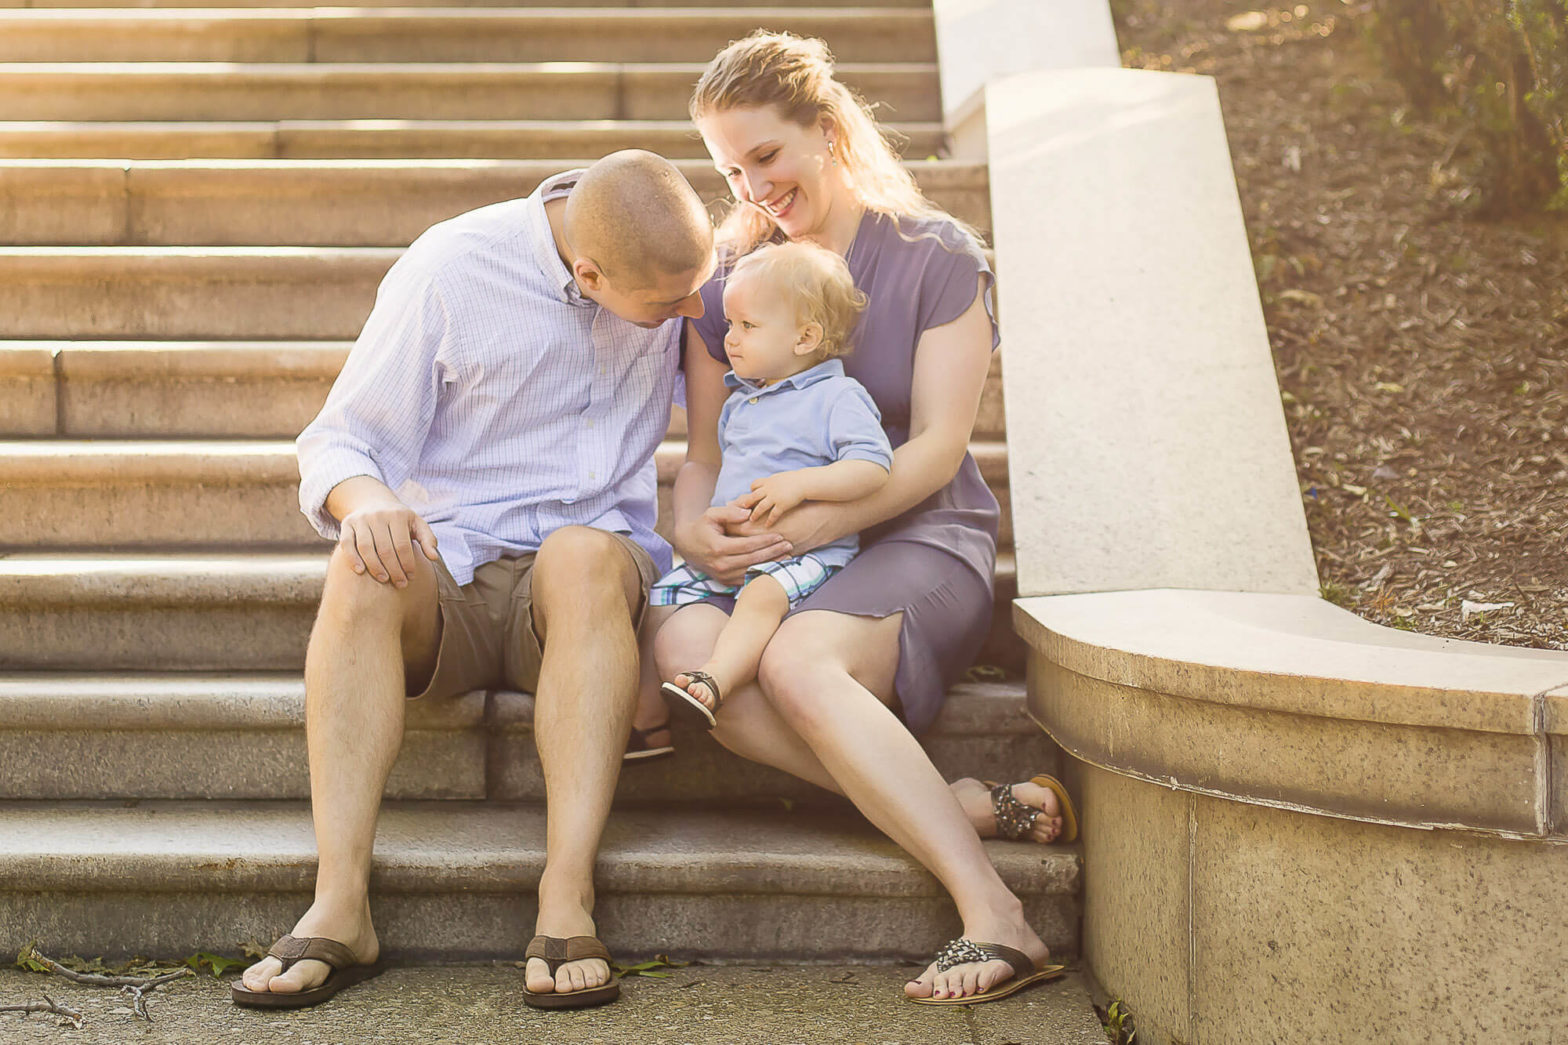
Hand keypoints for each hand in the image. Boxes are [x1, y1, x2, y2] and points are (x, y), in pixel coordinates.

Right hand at [339, 499, 438, 587]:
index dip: (407, 564)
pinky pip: (347, 543)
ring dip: (375, 567)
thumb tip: (434, 557)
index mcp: (398, 515)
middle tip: (400, 584)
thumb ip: (428, 539)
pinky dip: (352, 558)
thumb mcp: (417, 523)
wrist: (374, 501)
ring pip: (366, 548)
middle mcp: (378, 515)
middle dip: (394, 570)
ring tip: (384, 579)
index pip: (403, 546)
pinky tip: (360, 571)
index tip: (411, 577)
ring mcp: (361, 519)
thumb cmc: (399, 519)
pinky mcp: (347, 524)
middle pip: (385, 549)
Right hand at [676, 505, 791, 585]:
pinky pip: (747, 579)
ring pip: (752, 571)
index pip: (747, 546)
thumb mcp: (711, 514)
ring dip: (771, 564)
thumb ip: (730, 512)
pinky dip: (762, 573)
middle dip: (773, 553)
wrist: (687, 545)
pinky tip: (775, 565)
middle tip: (789, 545)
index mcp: (718, 547)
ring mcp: (723, 575)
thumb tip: (748, 512)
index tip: (780, 536)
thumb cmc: (703, 526)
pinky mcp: (725, 582)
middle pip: (753, 560)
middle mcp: (720, 564)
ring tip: (787, 556)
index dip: (765, 541)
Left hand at [735, 470, 811, 526]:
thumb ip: (776, 482)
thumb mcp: (783, 477)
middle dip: (747, 503)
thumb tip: (774, 483)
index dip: (752, 491)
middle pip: (754, 496)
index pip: (755, 484)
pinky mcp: (782, 504)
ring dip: (755, 514)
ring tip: (751, 520)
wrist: (806, 482)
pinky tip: (767, 526)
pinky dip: (769, 520)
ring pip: (761, 506)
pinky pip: (773, 514)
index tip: (750, 497)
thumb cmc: (797, 479)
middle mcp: (769, 488)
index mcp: (769, 481)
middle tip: (741, 509)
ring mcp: (775, 497)